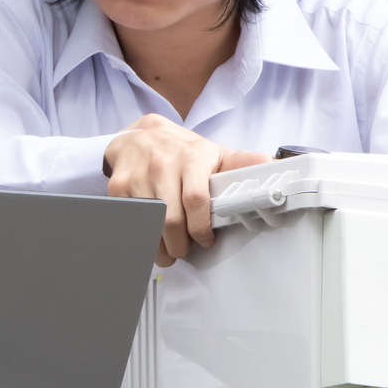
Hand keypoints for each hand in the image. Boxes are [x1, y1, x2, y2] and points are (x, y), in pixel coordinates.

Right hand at [103, 113, 267, 265]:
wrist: (141, 136)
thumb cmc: (181, 151)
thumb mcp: (213, 154)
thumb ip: (241, 163)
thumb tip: (269, 164)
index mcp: (192, 158)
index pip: (196, 200)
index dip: (200, 228)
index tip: (204, 241)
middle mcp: (163, 164)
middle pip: (171, 220)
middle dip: (179, 245)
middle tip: (183, 251)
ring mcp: (138, 175)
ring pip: (149, 224)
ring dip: (158, 246)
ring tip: (167, 250)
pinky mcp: (118, 186)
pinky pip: (131, 221)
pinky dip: (140, 236)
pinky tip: (149, 235)